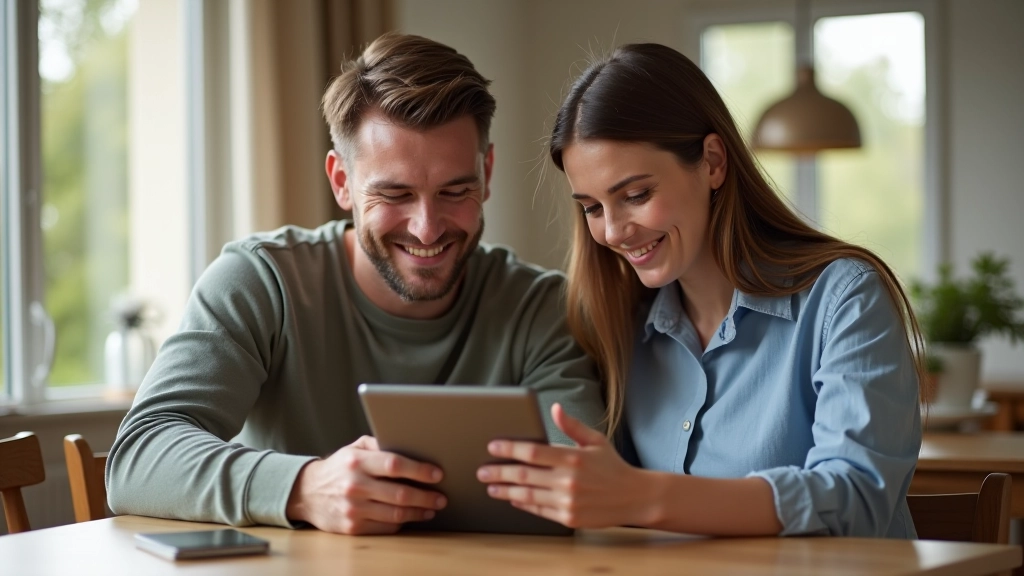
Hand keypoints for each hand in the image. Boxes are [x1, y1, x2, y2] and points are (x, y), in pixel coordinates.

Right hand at [286, 435, 446, 534]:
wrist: (306, 492)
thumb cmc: (339, 467)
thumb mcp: (354, 448)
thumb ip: (379, 443)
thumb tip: (410, 443)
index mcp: (357, 462)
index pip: (395, 464)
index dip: (419, 470)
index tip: (437, 473)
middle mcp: (355, 486)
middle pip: (400, 493)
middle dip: (426, 496)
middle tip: (442, 496)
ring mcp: (353, 509)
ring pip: (396, 514)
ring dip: (419, 512)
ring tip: (432, 507)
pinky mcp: (352, 527)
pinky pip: (386, 527)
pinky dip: (403, 522)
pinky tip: (413, 516)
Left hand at [476, 403, 653, 528]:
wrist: (634, 498)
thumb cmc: (612, 466)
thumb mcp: (595, 441)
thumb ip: (572, 426)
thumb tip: (554, 408)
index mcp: (573, 458)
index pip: (532, 452)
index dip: (509, 449)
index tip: (493, 447)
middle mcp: (568, 481)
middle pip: (523, 475)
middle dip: (498, 472)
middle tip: (482, 471)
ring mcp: (567, 501)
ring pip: (527, 495)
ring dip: (505, 491)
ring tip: (491, 487)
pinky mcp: (568, 518)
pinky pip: (539, 510)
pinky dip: (523, 504)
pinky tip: (513, 498)